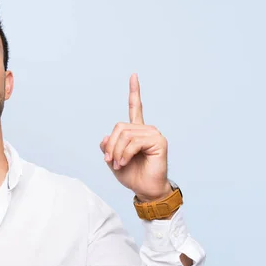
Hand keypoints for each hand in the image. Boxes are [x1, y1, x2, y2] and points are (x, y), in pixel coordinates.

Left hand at [99, 74, 170, 201]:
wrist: (145, 189)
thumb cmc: (131, 175)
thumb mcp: (112, 160)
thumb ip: (108, 146)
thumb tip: (106, 137)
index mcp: (136, 131)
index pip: (135, 107)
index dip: (134, 91)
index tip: (134, 75)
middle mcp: (145, 129)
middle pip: (119, 127)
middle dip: (111, 146)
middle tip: (110, 161)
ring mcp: (153, 134)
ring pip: (124, 135)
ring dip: (116, 152)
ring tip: (118, 164)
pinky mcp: (158, 141)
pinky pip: (133, 142)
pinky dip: (124, 154)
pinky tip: (124, 163)